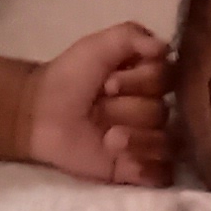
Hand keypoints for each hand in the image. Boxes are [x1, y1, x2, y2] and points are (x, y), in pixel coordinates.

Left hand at [22, 21, 172, 185]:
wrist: (41, 112)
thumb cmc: (70, 77)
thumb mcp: (97, 45)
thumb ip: (132, 36)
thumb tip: (166, 49)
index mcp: (151, 79)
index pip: (169, 79)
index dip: (141, 81)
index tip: (108, 83)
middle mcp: (155, 110)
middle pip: (163, 113)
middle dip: (128, 110)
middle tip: (98, 109)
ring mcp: (149, 142)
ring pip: (167, 144)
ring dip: (136, 140)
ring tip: (108, 139)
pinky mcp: (138, 170)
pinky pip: (162, 175)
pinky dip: (147, 168)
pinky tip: (125, 163)